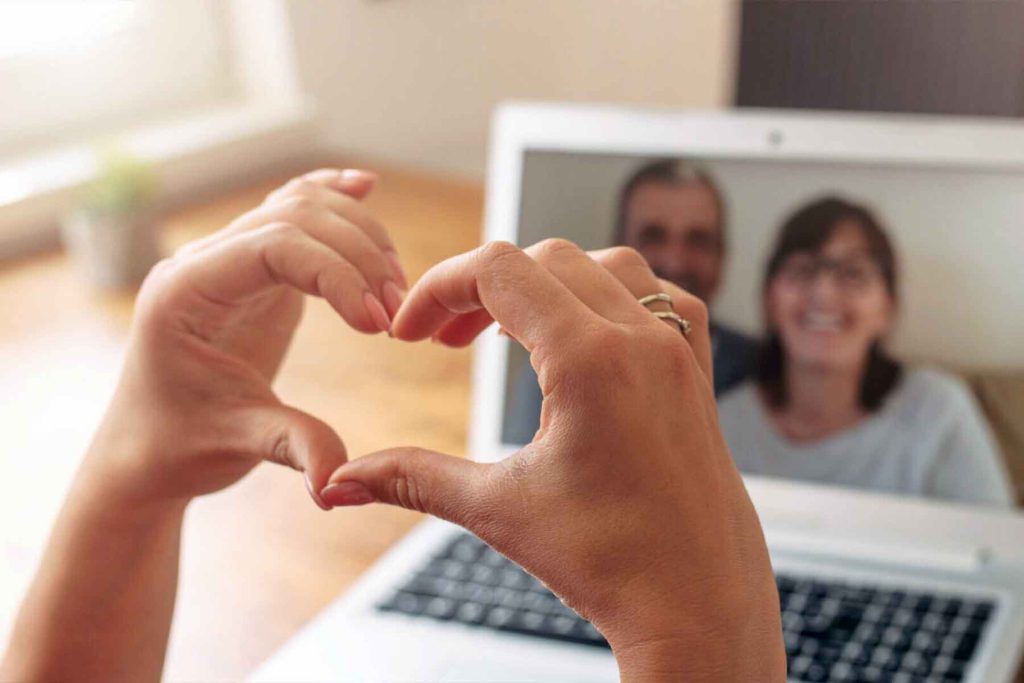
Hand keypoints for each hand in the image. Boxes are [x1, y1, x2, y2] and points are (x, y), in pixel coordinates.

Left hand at [88, 168, 406, 509]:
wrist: (148, 451)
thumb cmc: (177, 446)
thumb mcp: (236, 444)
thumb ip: (293, 447)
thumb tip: (337, 481)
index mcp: (186, 290)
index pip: (274, 246)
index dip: (338, 275)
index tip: (377, 326)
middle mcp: (205, 262)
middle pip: (297, 216)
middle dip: (358, 257)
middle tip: (397, 314)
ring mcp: (229, 261)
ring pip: (302, 208)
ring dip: (359, 238)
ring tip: (396, 290)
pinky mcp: (254, 272)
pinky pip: (292, 216)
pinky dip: (331, 201)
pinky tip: (362, 185)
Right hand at [322, 239, 784, 679]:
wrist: (700, 607)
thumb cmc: (611, 563)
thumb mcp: (499, 510)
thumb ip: (414, 478)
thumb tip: (340, 483)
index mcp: (590, 359)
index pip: (498, 270)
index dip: (438, 289)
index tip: (410, 334)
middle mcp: (641, 339)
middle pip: (545, 259)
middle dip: (481, 289)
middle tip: (445, 342)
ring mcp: (679, 352)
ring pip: (608, 264)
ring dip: (549, 282)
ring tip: (510, 330)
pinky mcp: (698, 373)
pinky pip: (662, 296)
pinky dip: (614, 295)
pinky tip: (588, 334)